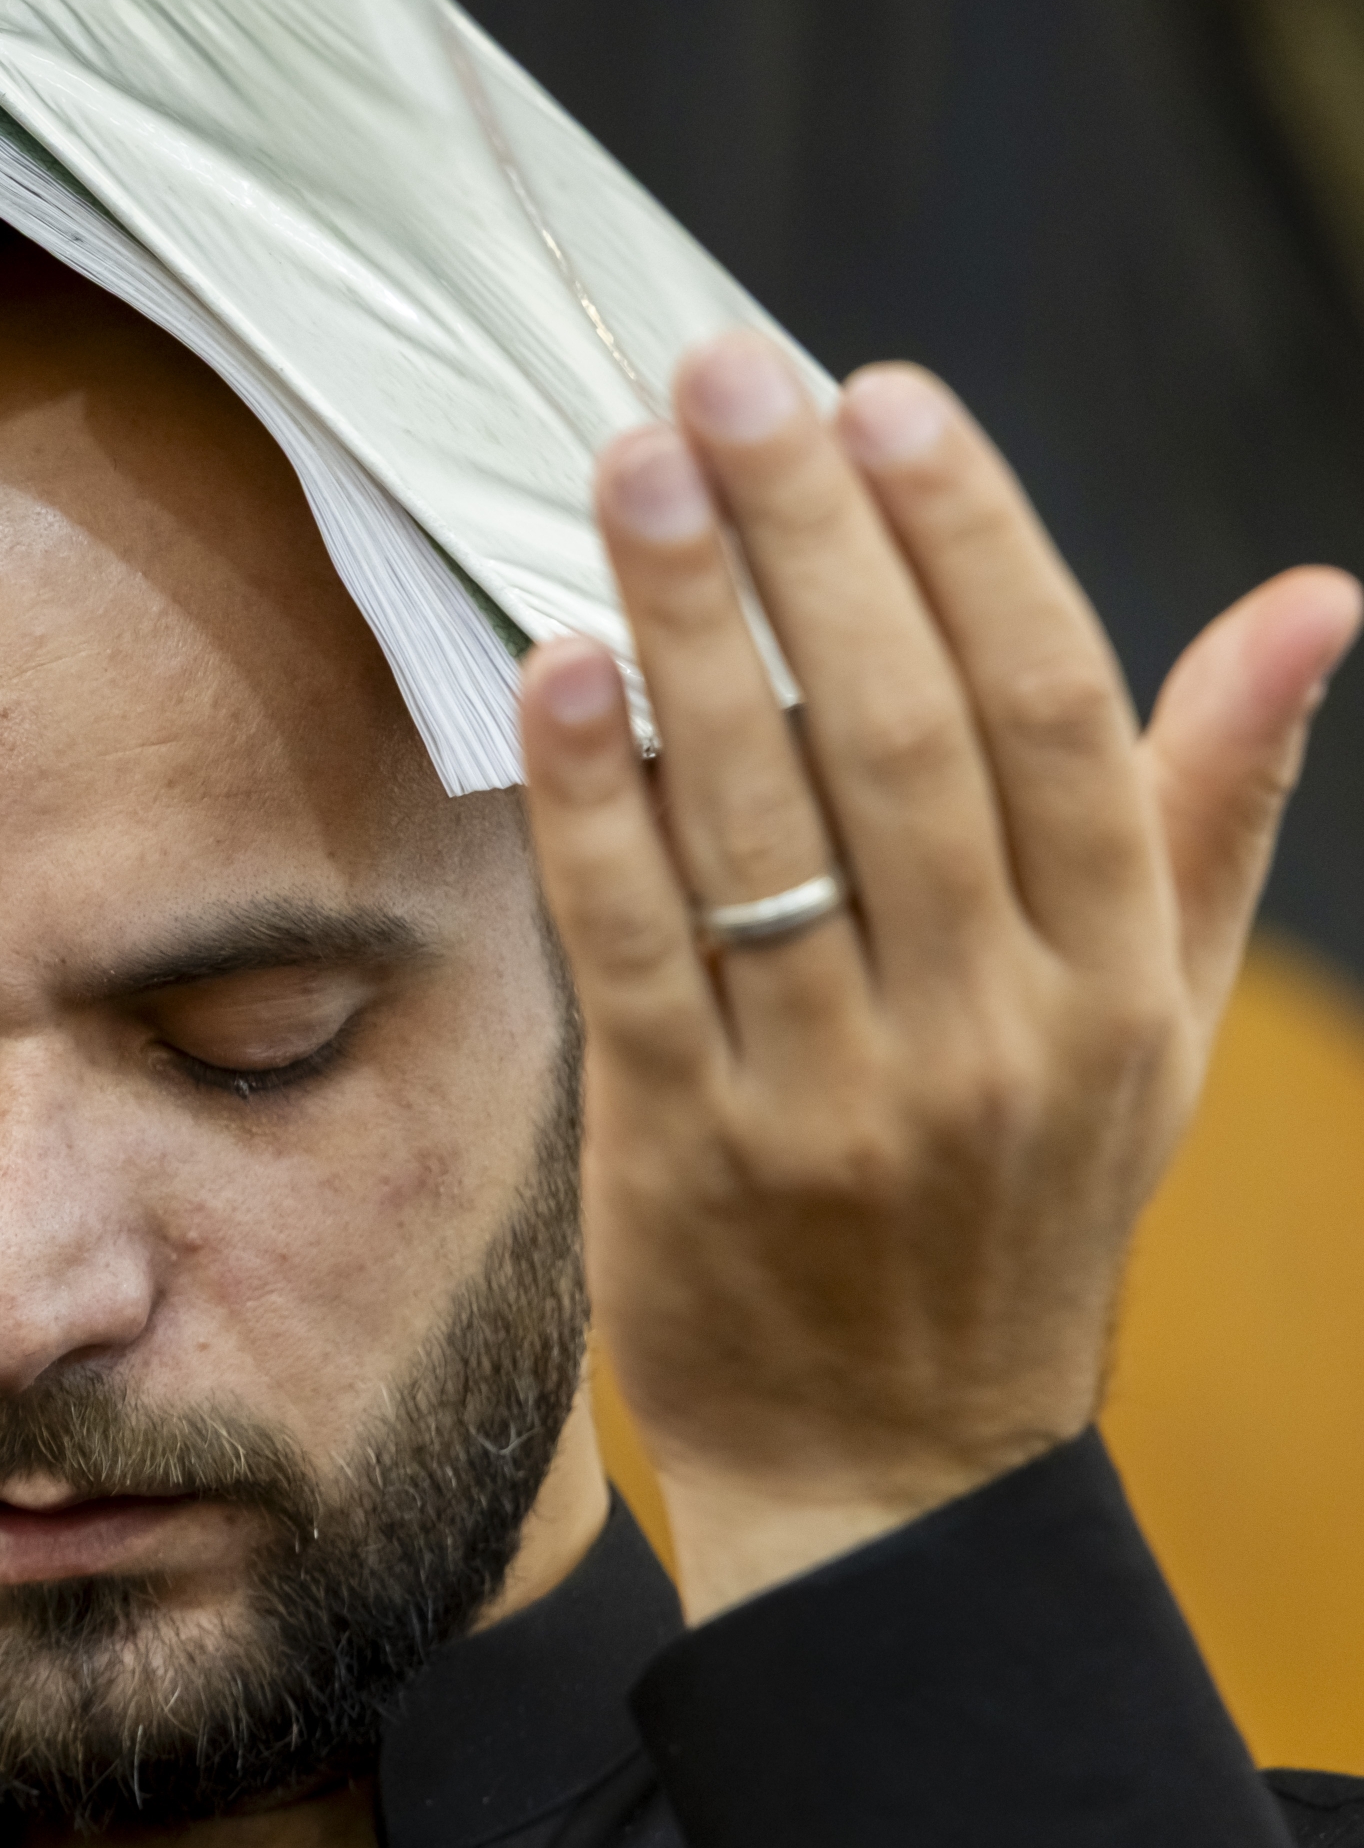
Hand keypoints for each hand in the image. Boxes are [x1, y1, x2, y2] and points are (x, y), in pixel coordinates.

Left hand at [519, 333, 1359, 1620]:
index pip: (1054, 712)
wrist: (896, 1471)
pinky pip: (640, 947)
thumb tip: (1314, 598)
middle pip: (900, 734)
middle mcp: (994, 1025)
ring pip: (764, 820)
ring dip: (689, 625)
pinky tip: (560, 670)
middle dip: (809, 536)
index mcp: (1114, 976)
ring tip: (626, 469)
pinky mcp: (691, 1150)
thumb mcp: (1155, 1025)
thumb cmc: (1017, 1212)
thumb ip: (1208, 803)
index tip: (885, 395)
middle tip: (721, 376)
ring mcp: (841, 1092)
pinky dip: (596, 803)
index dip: (970, 541)